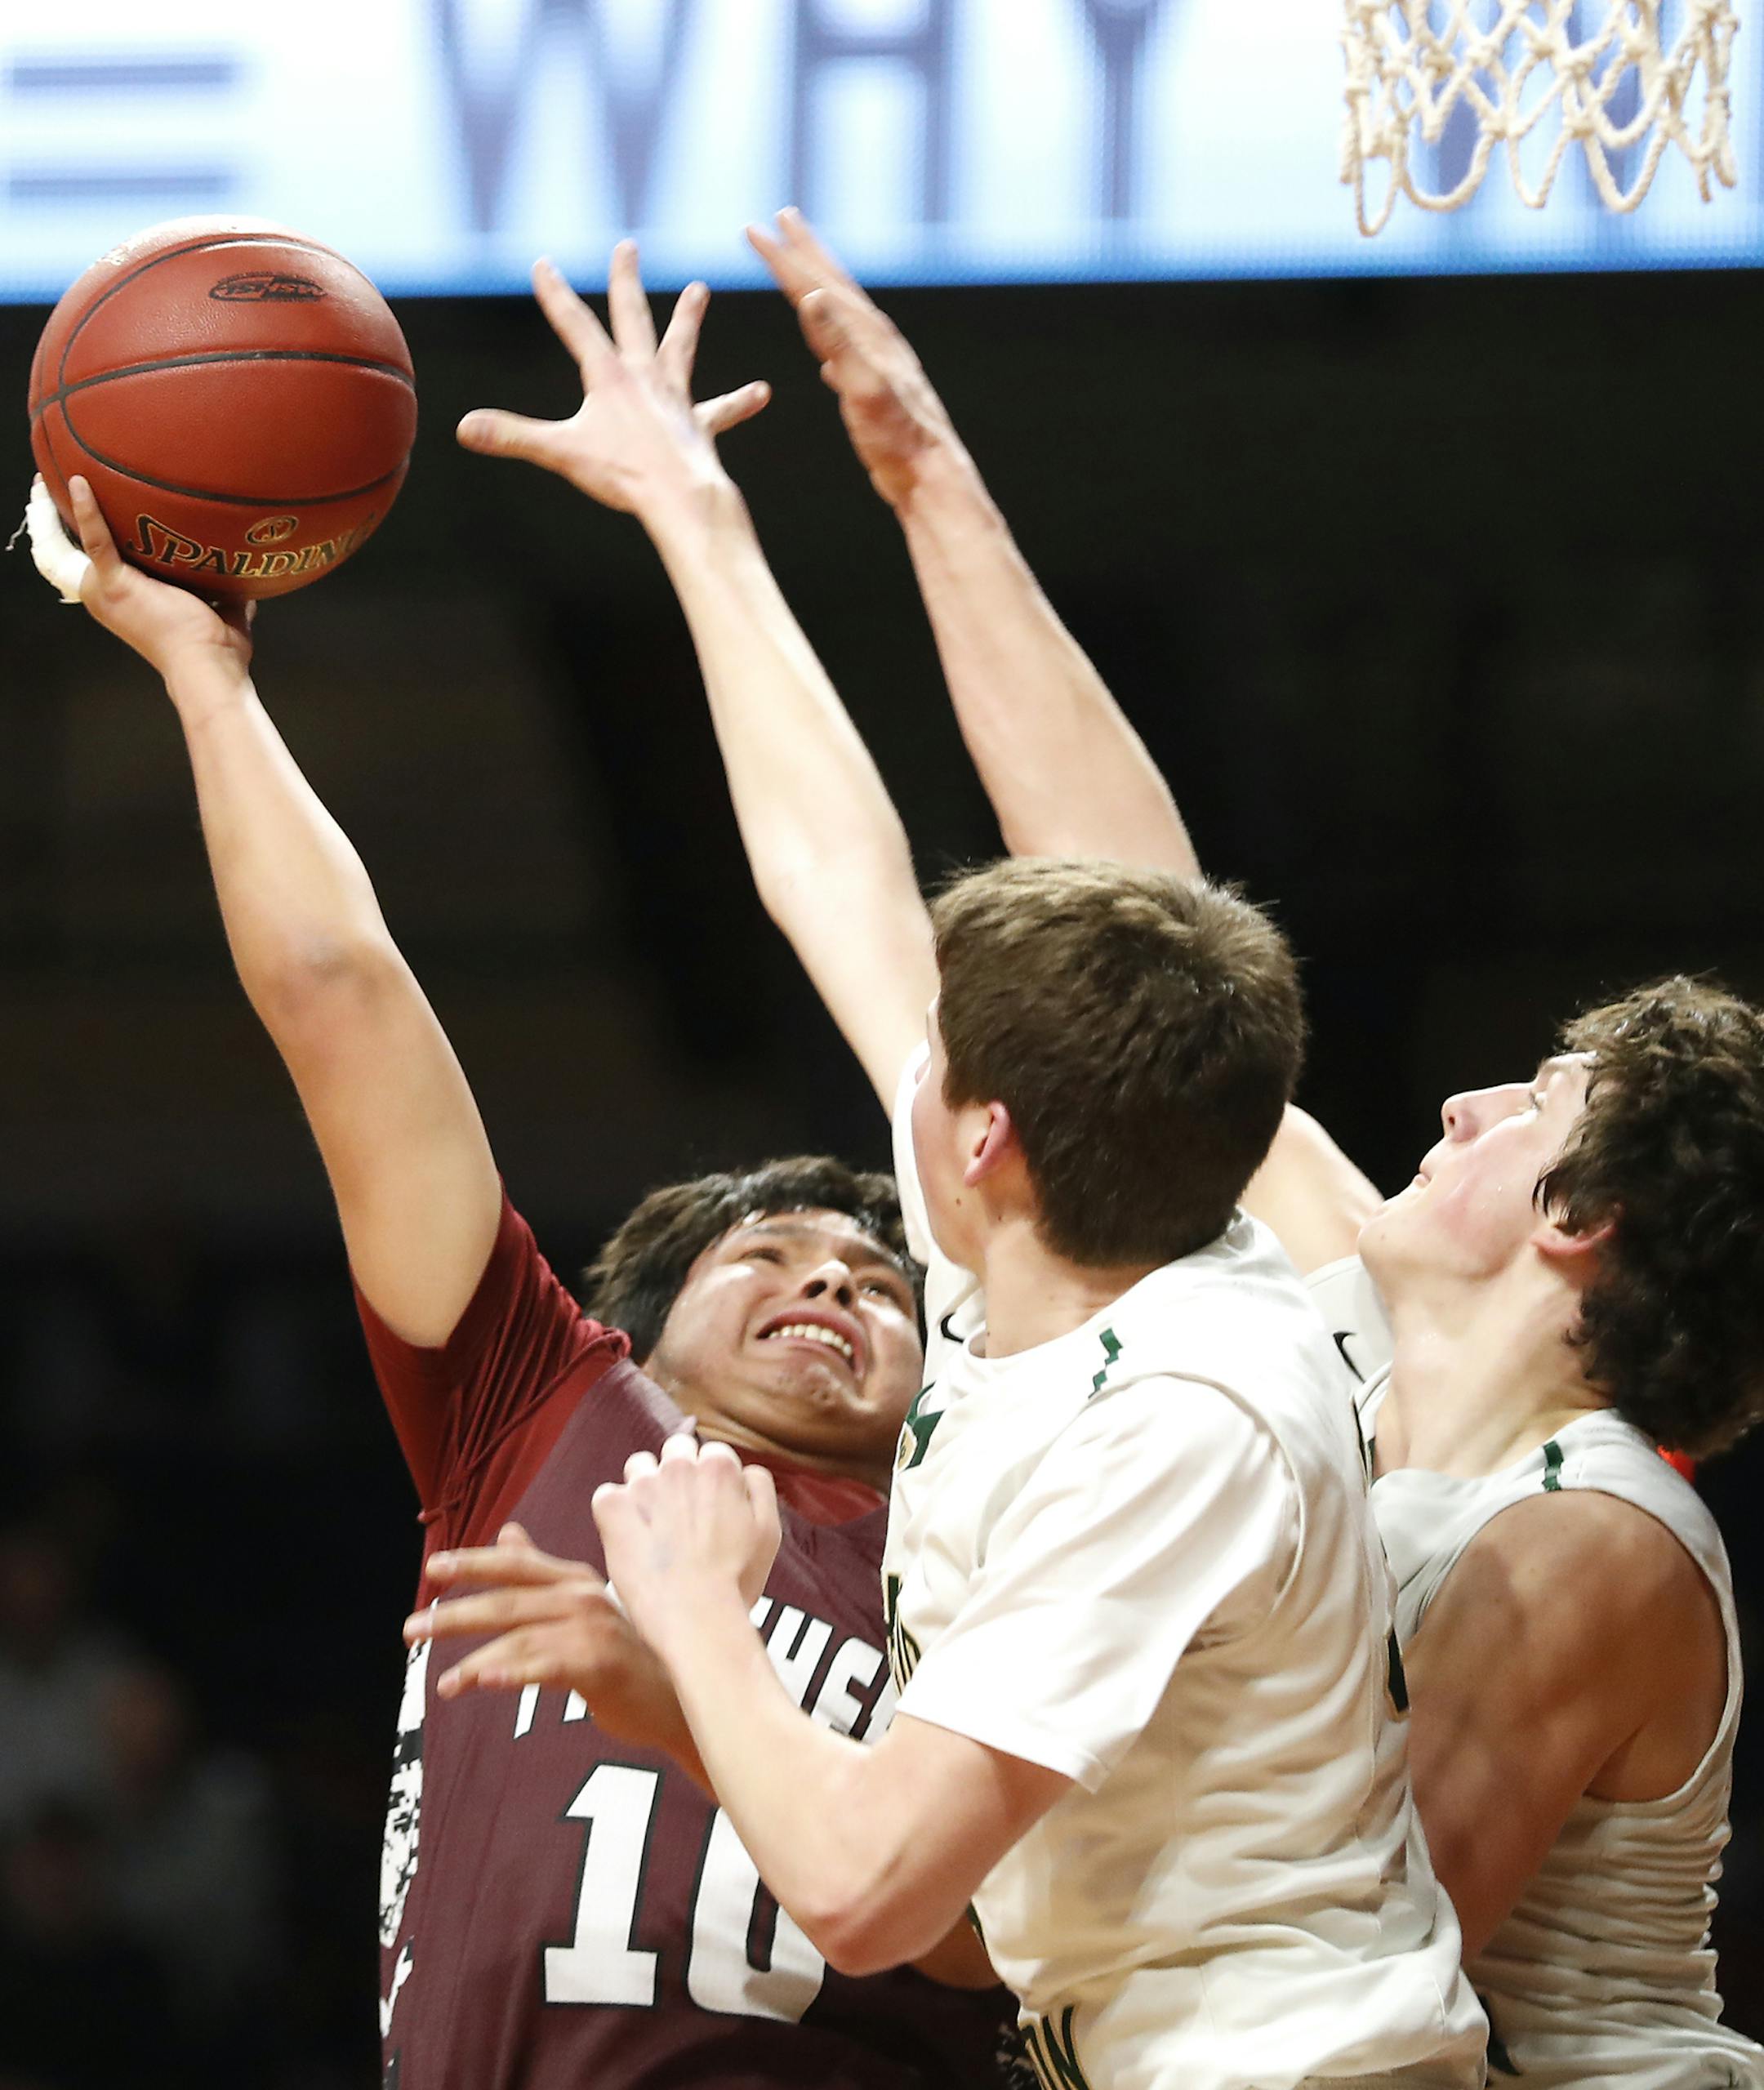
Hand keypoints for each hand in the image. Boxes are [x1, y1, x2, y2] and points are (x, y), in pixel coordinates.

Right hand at [64, 476, 253, 681]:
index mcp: (129, 600)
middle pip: (90, 548)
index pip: (111, 561)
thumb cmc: (217, 652)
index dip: (102, 536)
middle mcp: (108, 596)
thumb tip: (247, 587)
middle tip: (73, 480)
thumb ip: (225, 597)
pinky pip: (98, 540)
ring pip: (86, 539)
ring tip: (68, 470)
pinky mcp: (115, 585)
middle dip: (80, 516)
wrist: (212, 666)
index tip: (102, 508)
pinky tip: (80, 482)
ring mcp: (107, 591)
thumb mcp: (220, 615)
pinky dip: (88, 511)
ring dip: (74, 506)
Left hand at [405, 1525, 698, 1757]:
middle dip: (454, 1614)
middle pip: (507, 1600)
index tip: (431, 1569)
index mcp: (575, 1579)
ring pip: (519, 1637)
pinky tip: (485, 1683)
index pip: (515, 1565)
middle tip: (411, 1629)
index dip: (472, 1563)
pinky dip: (513, 1673)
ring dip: (474, 1662)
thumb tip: (505, 1532)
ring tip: (443, 1686)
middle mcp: (582, 1596)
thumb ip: (541, 1573)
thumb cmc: (627, 1653)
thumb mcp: (583, 1606)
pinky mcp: (600, 1663)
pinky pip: (546, 1666)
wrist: (679, 1696)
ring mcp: (593, 1628)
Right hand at [457, 243, 769, 521]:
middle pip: (632, 318)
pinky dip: (739, 403)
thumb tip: (463, 428)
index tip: (544, 262)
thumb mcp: (561, 452)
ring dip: (687, 319)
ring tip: (700, 289)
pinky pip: (722, 412)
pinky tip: (762, 393)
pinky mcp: (699, 427)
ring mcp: (675, 399)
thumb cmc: (624, 475)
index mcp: (609, 375)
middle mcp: (646, 377)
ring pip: (680, 349)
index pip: (575, 324)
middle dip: (625, 281)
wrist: (680, 497)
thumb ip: (512, 436)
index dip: (556, 293)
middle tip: (628, 247)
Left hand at [592, 1436, 781, 1655]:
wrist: (697, 1619)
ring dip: (645, 1488)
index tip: (707, 1508)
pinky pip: (607, 1495)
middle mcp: (680, 1465)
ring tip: (653, 1528)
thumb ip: (759, 1486)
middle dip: (678, 1473)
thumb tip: (743, 1470)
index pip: (711, 1454)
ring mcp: (642, 1485)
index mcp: (719, 1466)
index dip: (711, 1482)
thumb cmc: (736, 1581)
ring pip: (639, 1466)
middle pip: (675, 1450)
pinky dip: (615, 1514)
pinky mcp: (612, 1508)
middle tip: (681, 1515)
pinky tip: (630, 1540)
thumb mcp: (769, 1529)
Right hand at [747, 209, 961, 508]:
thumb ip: (839, 343)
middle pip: (834, 285)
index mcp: (868, 337)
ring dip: (818, 290)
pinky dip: (833, 350)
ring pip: (842, 316)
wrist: (930, 477)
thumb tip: (811, 297)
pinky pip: (848, 358)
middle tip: (783, 216)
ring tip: (803, 277)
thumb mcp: (864, 389)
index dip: (784, 258)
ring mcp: (879, 367)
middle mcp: (876, 343)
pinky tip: (827, 364)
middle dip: (806, 251)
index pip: (816, 285)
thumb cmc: (897, 439)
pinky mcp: (878, 395)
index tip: (755, 230)